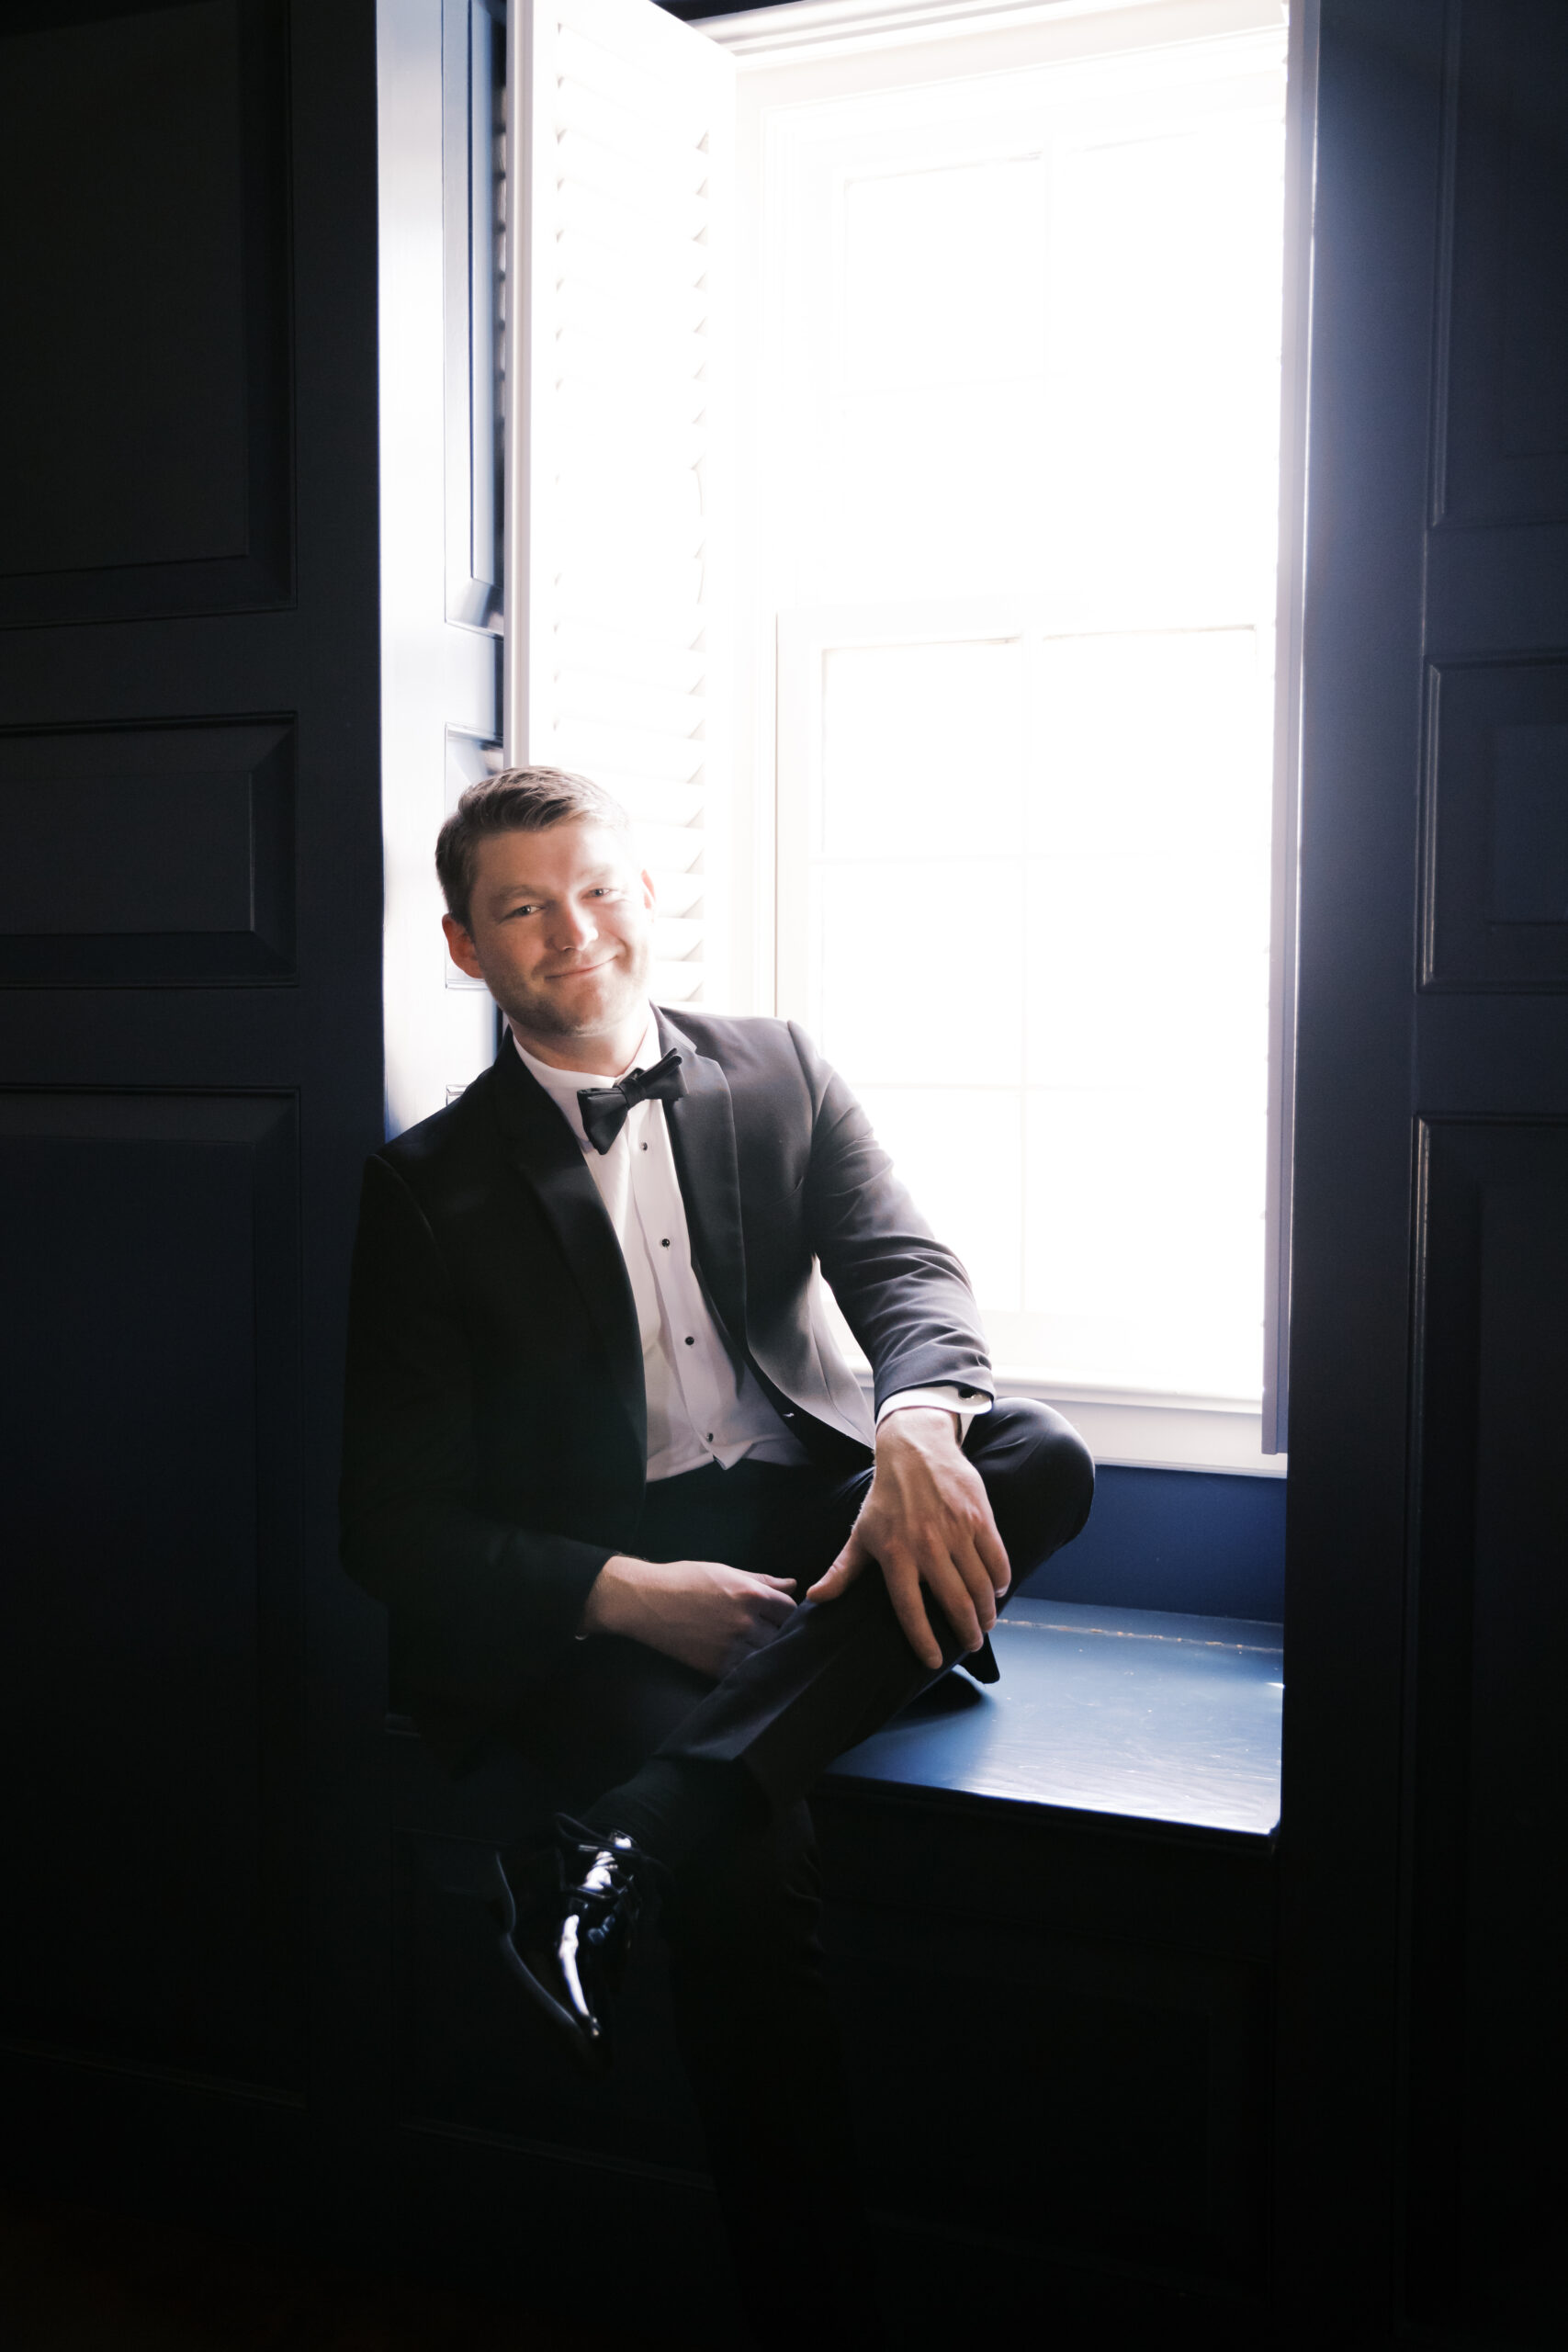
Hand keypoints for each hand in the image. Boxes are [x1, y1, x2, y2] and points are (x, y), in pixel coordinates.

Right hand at [582, 1555, 797, 1678]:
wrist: (647, 1602)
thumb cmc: (685, 1580)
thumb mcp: (726, 1571)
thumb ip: (762, 1580)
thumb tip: (792, 1585)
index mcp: (750, 1594)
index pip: (790, 1609)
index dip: (786, 1612)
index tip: (779, 1615)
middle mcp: (746, 1622)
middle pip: (782, 1635)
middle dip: (779, 1633)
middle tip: (769, 1631)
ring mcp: (732, 1647)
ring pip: (767, 1656)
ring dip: (766, 1652)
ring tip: (758, 1647)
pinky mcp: (716, 1667)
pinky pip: (745, 1672)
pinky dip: (748, 1667)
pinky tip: (743, 1660)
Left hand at [805, 1407, 1009, 1672]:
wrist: (915, 1450)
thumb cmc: (886, 1497)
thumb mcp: (861, 1533)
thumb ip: (843, 1570)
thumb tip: (816, 1597)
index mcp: (895, 1555)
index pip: (910, 1609)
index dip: (923, 1639)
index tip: (934, 1660)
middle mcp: (927, 1546)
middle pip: (953, 1602)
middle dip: (967, 1631)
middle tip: (973, 1644)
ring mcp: (956, 1531)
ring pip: (979, 1584)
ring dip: (986, 1610)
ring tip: (986, 1623)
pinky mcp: (979, 1517)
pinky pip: (996, 1557)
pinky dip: (1000, 1579)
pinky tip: (998, 1590)